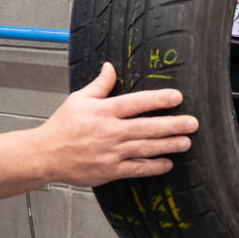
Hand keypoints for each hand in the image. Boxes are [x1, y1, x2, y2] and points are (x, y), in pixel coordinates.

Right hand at [37, 62, 197, 187]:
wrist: (46, 155)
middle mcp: (110, 132)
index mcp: (104, 112)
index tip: (176, 97)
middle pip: (147, 127)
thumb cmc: (62, 127)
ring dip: (168, 145)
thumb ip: (99, 85)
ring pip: (146, 148)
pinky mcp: (110, 170)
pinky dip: (153, 167)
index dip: (158, 99)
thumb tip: (110, 67)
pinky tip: (167, 163)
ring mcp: (111, 152)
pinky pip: (137, 169)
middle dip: (173, 125)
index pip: (136, 103)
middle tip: (192, 123)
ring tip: (186, 142)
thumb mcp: (79, 99)